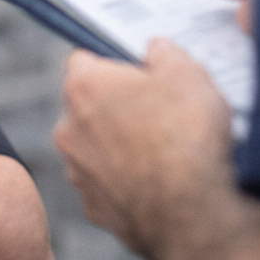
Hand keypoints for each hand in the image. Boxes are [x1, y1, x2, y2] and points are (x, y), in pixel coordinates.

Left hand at [53, 43, 259, 259]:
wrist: (191, 212)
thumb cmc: (186, 135)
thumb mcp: (188, 73)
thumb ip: (166, 53)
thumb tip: (157, 49)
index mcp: (84, 86)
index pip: (83, 60)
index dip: (113, 63)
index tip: (138, 71)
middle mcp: (69, 128)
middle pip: (87, 106)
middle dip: (116, 107)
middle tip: (156, 111)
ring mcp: (79, 172)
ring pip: (95, 148)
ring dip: (119, 147)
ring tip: (162, 151)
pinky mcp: (95, 208)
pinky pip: (107, 186)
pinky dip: (126, 182)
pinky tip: (157, 183)